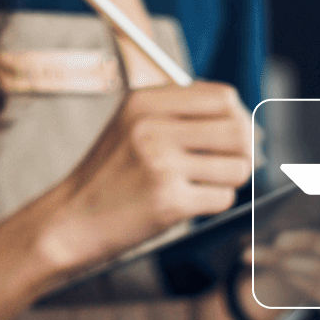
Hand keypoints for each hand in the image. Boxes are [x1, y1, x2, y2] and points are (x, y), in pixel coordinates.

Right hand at [37, 82, 252, 273]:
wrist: (70, 221)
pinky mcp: (169, 202)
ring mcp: (160, 165)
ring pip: (237, 167)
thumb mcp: (132, 125)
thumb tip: (249, 122)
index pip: (223, 97)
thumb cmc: (110, 175)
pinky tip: (185, 203)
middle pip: (238, 131)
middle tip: (228, 164)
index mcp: (145, 101)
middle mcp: (152, 127)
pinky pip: (223, 199)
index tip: (232, 136)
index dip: (238, 118)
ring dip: (228, 181)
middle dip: (243, 151)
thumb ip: (182, 115)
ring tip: (199, 185)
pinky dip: (212, 204)